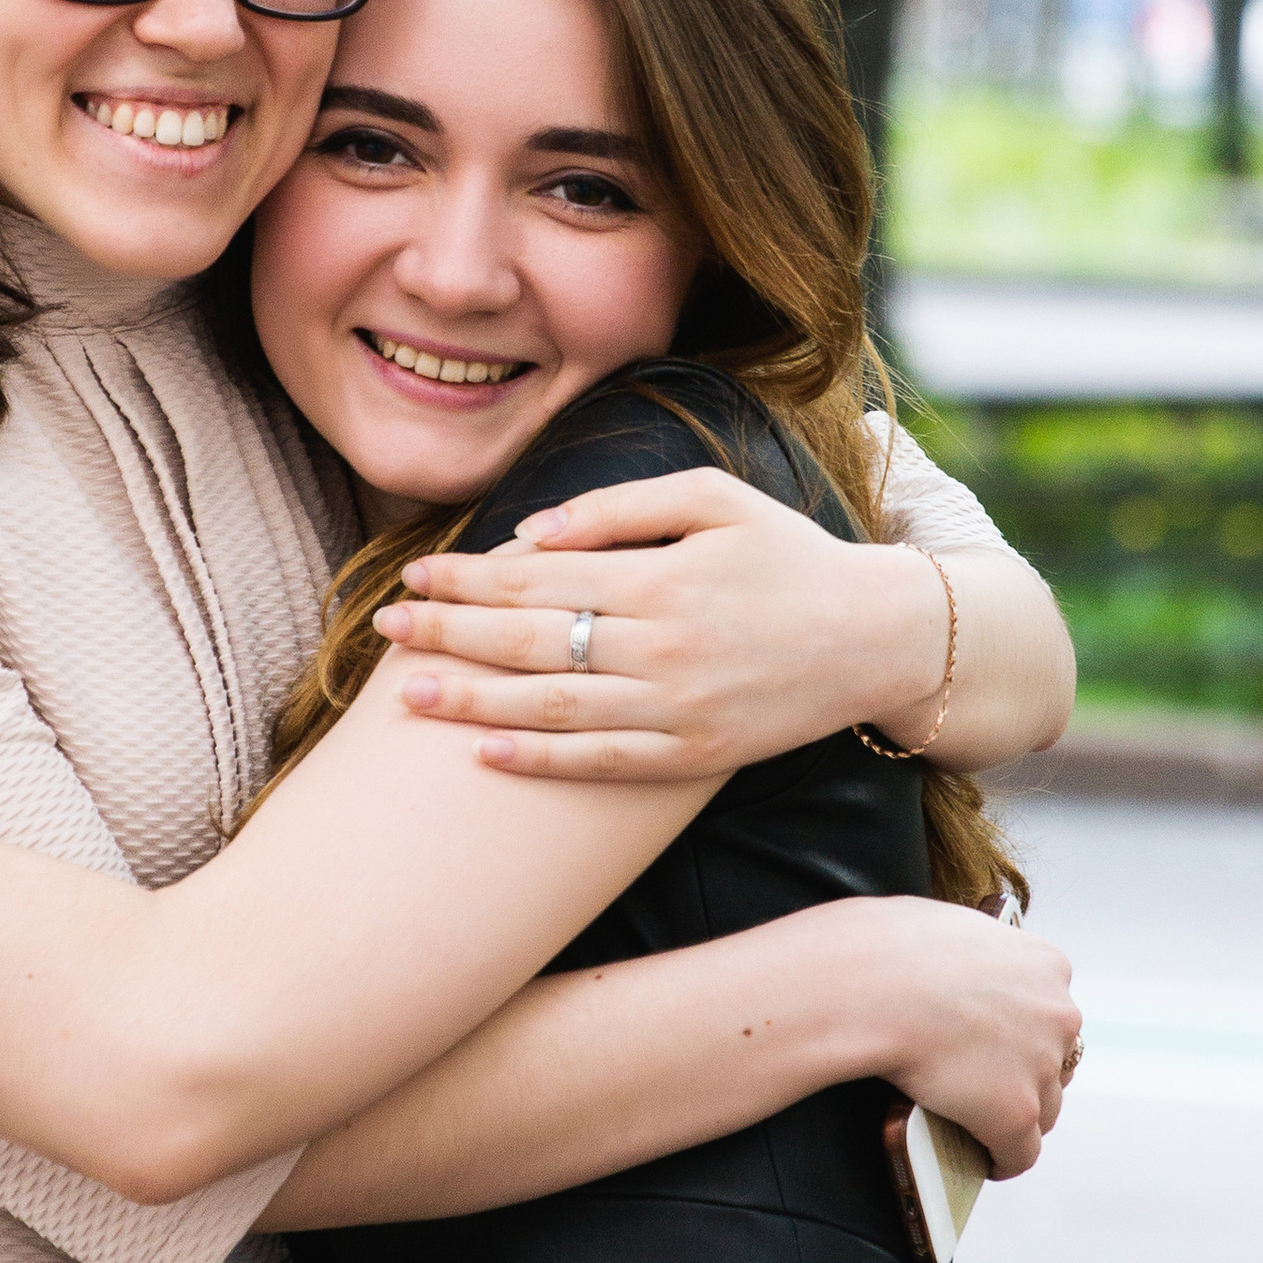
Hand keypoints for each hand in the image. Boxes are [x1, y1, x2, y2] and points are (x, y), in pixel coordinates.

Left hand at [375, 465, 951, 780]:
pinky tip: (485, 754)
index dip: (469, 578)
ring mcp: (678, 708)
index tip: (414, 574)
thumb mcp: (716, 500)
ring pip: (554, 707)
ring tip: (408, 696)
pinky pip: (602, 762)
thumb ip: (620, 507)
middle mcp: (663, 645)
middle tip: (384, 629)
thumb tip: (530, 532)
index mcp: (662, 575)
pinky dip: (541, 760)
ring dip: (473, 703)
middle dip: (450, 635)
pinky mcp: (694, 756)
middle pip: (531, 641)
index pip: (540, 577)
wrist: (877, 639)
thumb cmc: (790, 556)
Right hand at [795, 892, 1081, 1178]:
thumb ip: (970, 956)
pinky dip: (1003, 1160)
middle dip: (1028, 1074)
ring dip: (1016, 1117)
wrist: (870, 983)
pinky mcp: (1016, 1112)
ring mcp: (1040, 1065)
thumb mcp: (946, 930)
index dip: (1026, 1032)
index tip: (1004, 1044)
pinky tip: (985, 1162)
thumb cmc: (888, 949)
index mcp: (1045, 964)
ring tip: (985, 1128)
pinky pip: (1020, 1152)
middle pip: (1056, 1060)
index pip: (1050, 1009)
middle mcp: (1057, 1013)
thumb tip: (953, 975)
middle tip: (992, 1086)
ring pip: (1043, 1108)